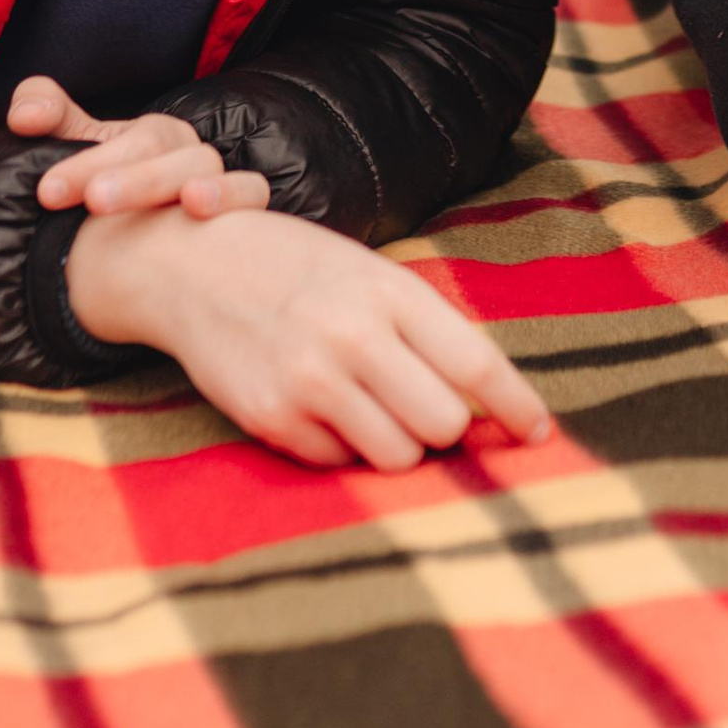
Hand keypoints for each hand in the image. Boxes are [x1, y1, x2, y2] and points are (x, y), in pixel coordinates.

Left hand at [8, 74, 268, 221]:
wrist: (160, 260)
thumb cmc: (114, 201)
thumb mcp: (76, 157)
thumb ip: (47, 120)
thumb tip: (24, 117)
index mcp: (148, 136)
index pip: (116, 133)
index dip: (85, 159)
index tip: (47, 192)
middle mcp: (183, 151)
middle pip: (154, 146)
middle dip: (121, 175)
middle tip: (89, 202)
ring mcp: (215, 177)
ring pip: (200, 166)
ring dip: (166, 181)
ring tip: (140, 203)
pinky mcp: (245, 208)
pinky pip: (251, 191)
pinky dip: (231, 195)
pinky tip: (198, 211)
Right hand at [64, 202, 554, 469]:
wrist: (190, 265)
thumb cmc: (294, 268)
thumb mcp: (367, 273)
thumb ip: (422, 328)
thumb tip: (483, 400)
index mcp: (388, 291)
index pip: (475, 365)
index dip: (517, 407)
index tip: (538, 433)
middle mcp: (352, 336)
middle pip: (444, 424)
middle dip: (444, 426)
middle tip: (423, 407)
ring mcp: (309, 380)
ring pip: (397, 455)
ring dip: (395, 443)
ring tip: (368, 406)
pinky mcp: (270, 417)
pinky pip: (337, 462)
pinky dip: (339, 446)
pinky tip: (317, 406)